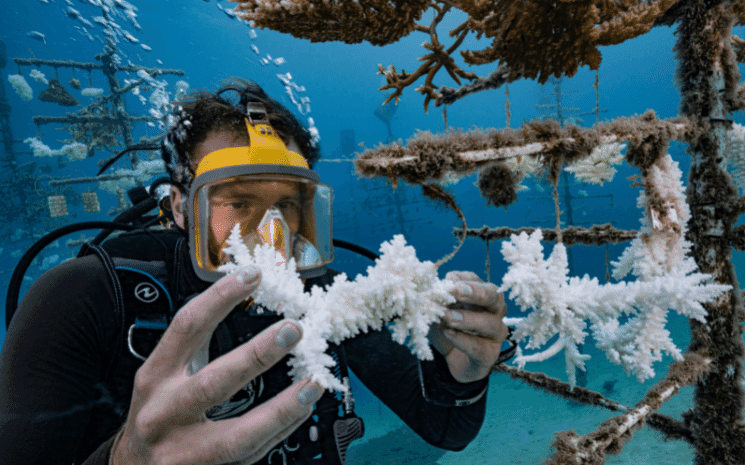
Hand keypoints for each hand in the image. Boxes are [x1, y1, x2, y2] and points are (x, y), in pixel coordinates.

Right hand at [112, 269, 323, 464]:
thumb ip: (198, 345)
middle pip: (214, 383)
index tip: (252, 276)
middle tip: (292, 330)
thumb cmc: (157, 412)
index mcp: (155, 377)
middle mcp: (164, 414)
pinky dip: (279, 433)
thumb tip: (246, 301)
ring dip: (281, 410)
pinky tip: (302, 411)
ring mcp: (183, 452)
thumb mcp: (164, 374)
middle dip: (257, 355)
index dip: (220, 298)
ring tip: (313, 384)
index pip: (187, 329)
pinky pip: (250, 456)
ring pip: (237, 436)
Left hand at [428, 271, 508, 383]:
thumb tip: (433, 289)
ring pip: (491, 323)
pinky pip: (480, 348)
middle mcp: (494, 312)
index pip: (478, 281)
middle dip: (476, 292)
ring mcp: (495, 334)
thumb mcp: (437, 311)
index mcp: (482, 297)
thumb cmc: (447, 329)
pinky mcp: (490, 355)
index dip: (465, 279)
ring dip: (468, 319)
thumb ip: (438, 300)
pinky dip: (463, 340)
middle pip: (495, 297)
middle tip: (457, 290)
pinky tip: (449, 333)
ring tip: (448, 317)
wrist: (450, 360)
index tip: (450, 279)